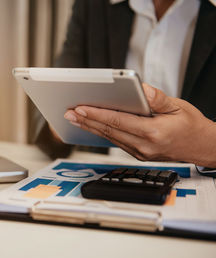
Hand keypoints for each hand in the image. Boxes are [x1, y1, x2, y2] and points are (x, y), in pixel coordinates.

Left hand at [64, 83, 215, 166]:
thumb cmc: (192, 126)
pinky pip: (116, 142)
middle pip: (109, 131)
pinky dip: (101, 133)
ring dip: (90, 127)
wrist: (203, 148)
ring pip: (110, 138)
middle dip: (87, 120)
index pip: (119, 121)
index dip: (97, 114)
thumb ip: (158, 99)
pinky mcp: (138, 155)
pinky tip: (91, 125)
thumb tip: (142, 89)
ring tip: (74, 118)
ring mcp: (140, 153)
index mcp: (154, 132)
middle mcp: (144, 146)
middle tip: (69, 112)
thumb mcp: (179, 107)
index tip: (81, 108)